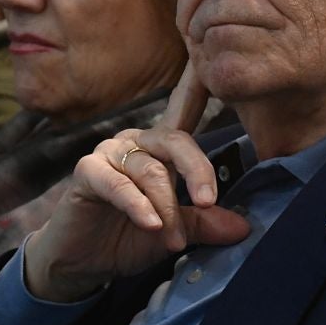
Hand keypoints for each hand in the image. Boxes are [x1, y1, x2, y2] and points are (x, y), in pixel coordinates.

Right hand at [21, 81, 245, 301]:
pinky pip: (118, 184)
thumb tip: (243, 228)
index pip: (183, 110)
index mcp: (161, 149)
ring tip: (174, 241)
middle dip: (196, 171)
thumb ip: (203, 224)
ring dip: (166, 208)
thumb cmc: (128, 238)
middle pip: (175, 140)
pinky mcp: (87, 171)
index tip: (210, 61)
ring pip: (150, 170)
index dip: (196, 83)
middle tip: (207, 202)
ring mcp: (110, 153)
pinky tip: (150, 225)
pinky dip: (138, 205)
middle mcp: (137, 142)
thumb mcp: (173, 233)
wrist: (81, 263)